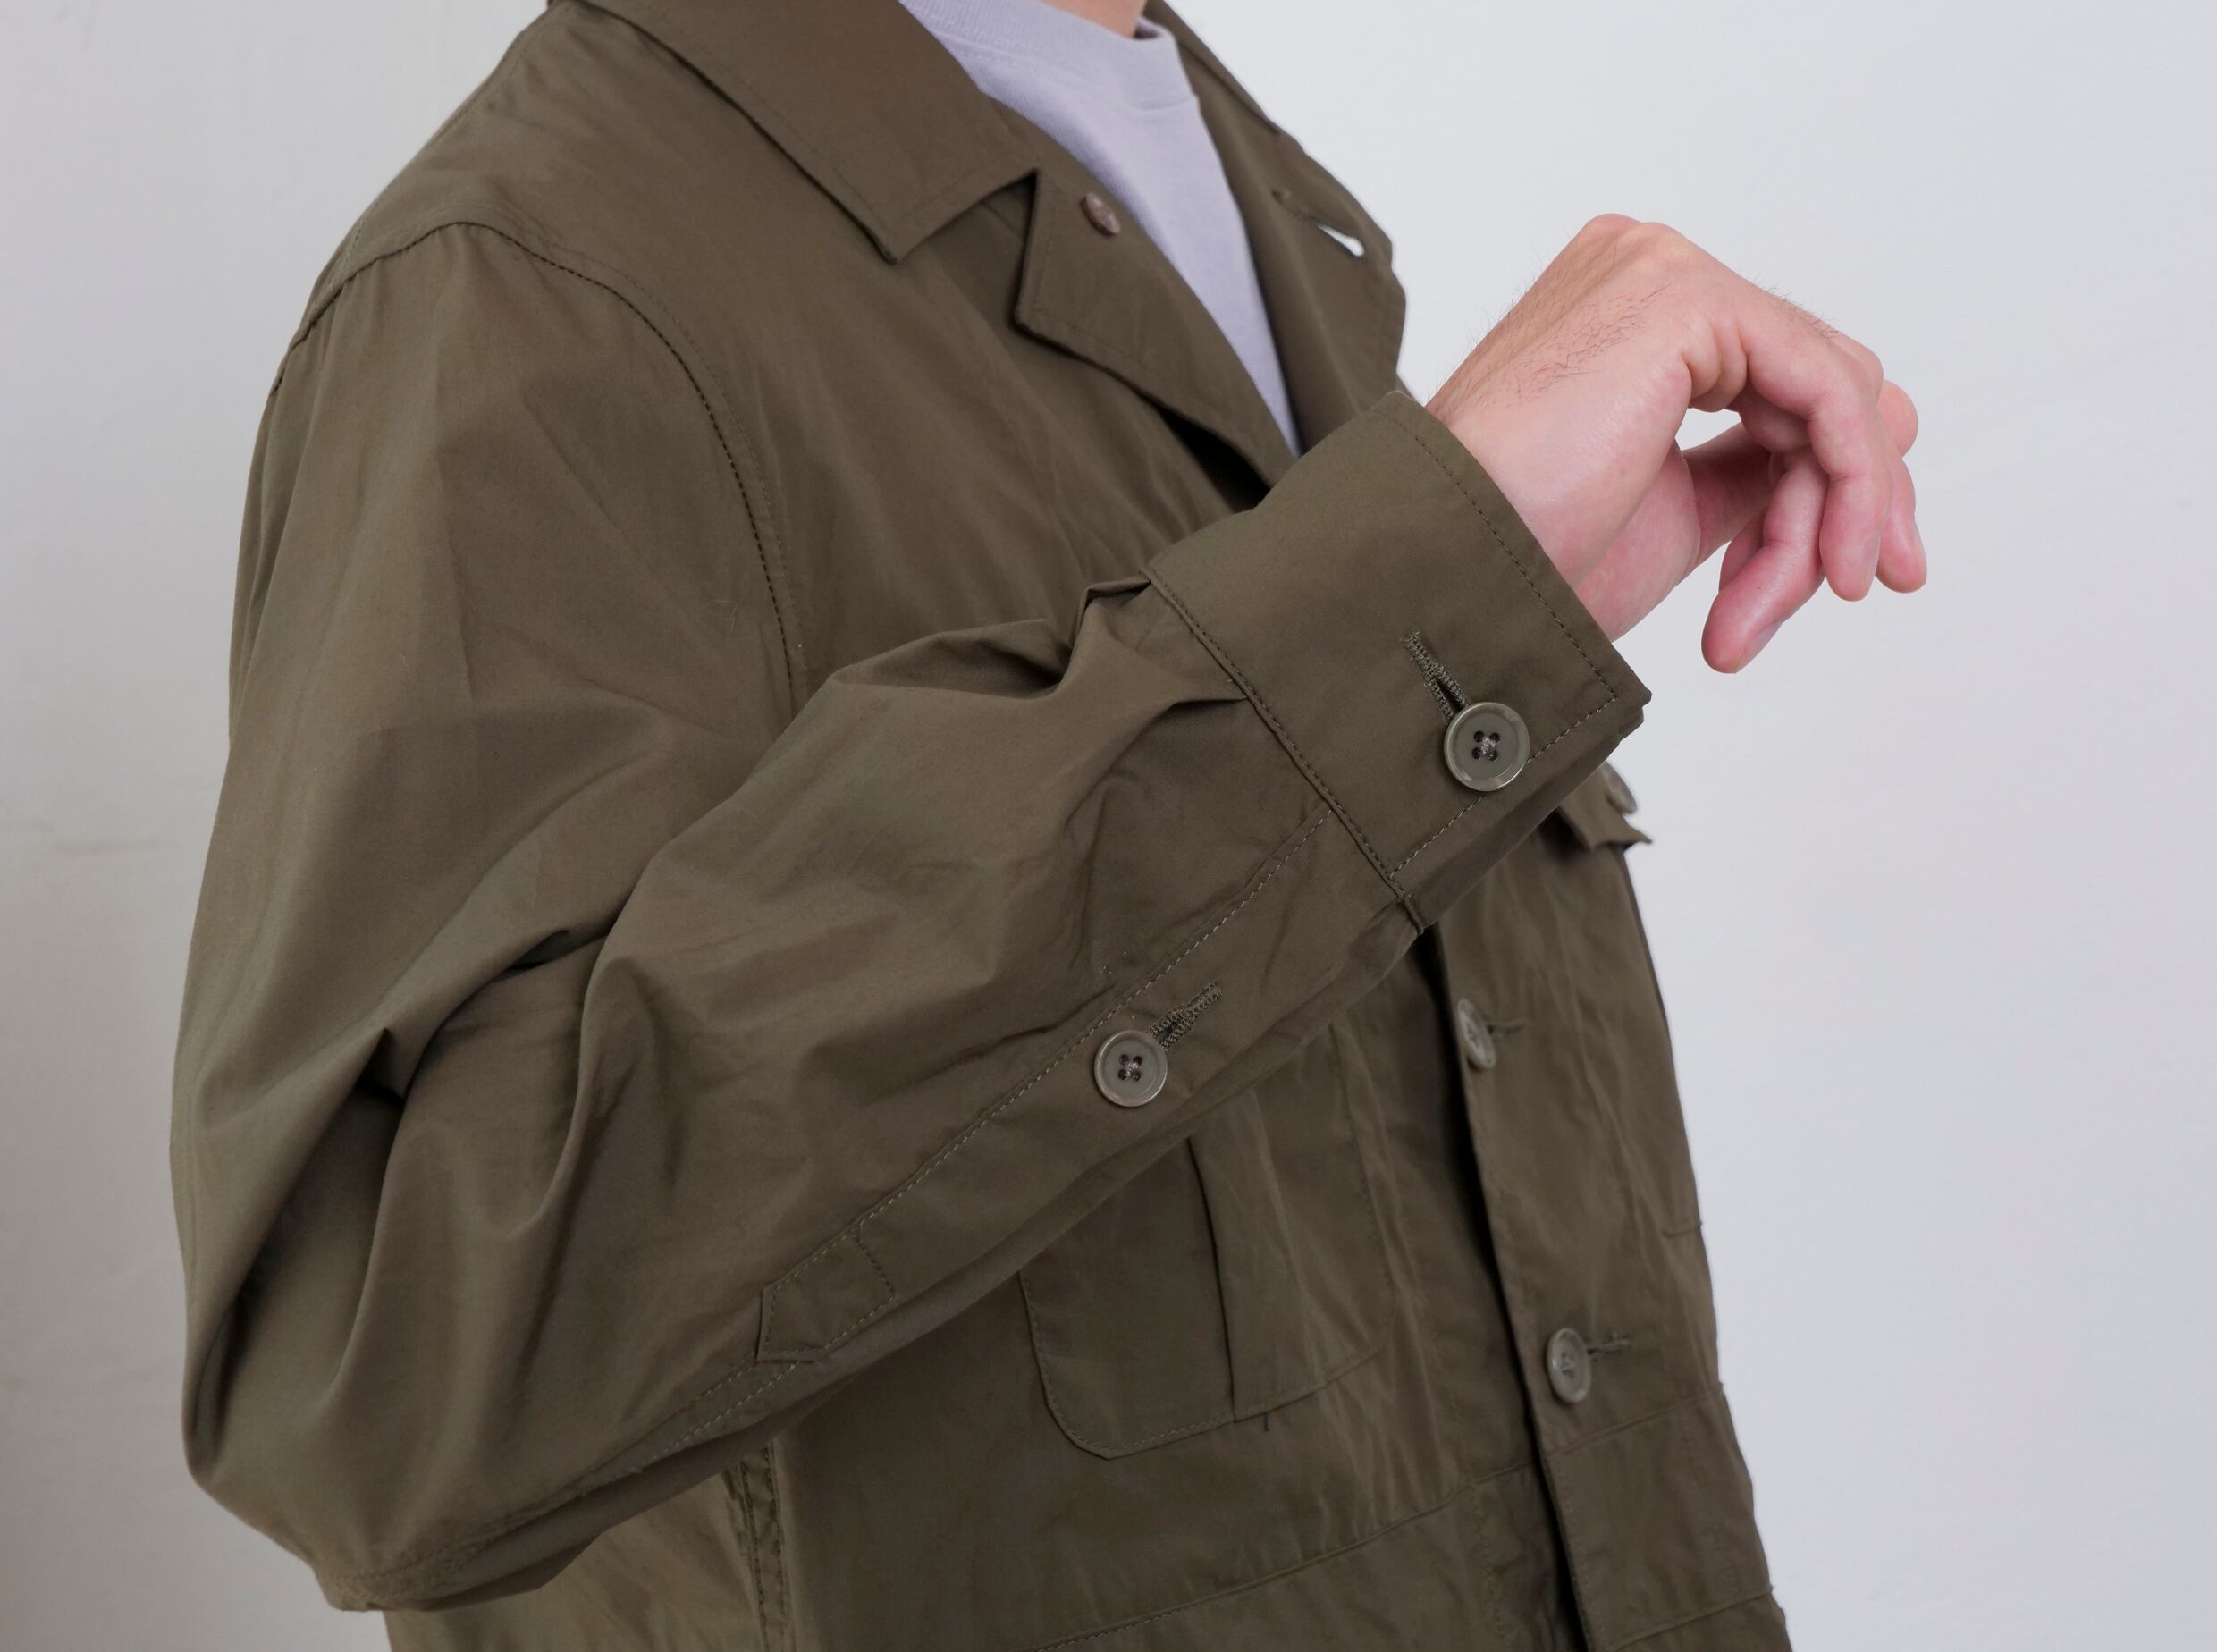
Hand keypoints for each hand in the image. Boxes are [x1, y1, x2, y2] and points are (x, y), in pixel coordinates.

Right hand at [1426, 216, 1923, 669]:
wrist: (1446, 574)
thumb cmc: (1523, 552)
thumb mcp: (1679, 505)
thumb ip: (1769, 459)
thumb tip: (1891, 428)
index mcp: (1627, 310)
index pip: (1782, 377)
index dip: (1832, 483)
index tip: (1847, 577)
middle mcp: (1644, 270)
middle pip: (1817, 382)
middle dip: (1838, 505)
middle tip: (1841, 593)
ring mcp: (1659, 271)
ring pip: (1829, 393)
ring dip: (1822, 518)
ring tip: (1756, 613)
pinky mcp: (1683, 296)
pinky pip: (1826, 389)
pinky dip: (1844, 483)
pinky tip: (1816, 563)